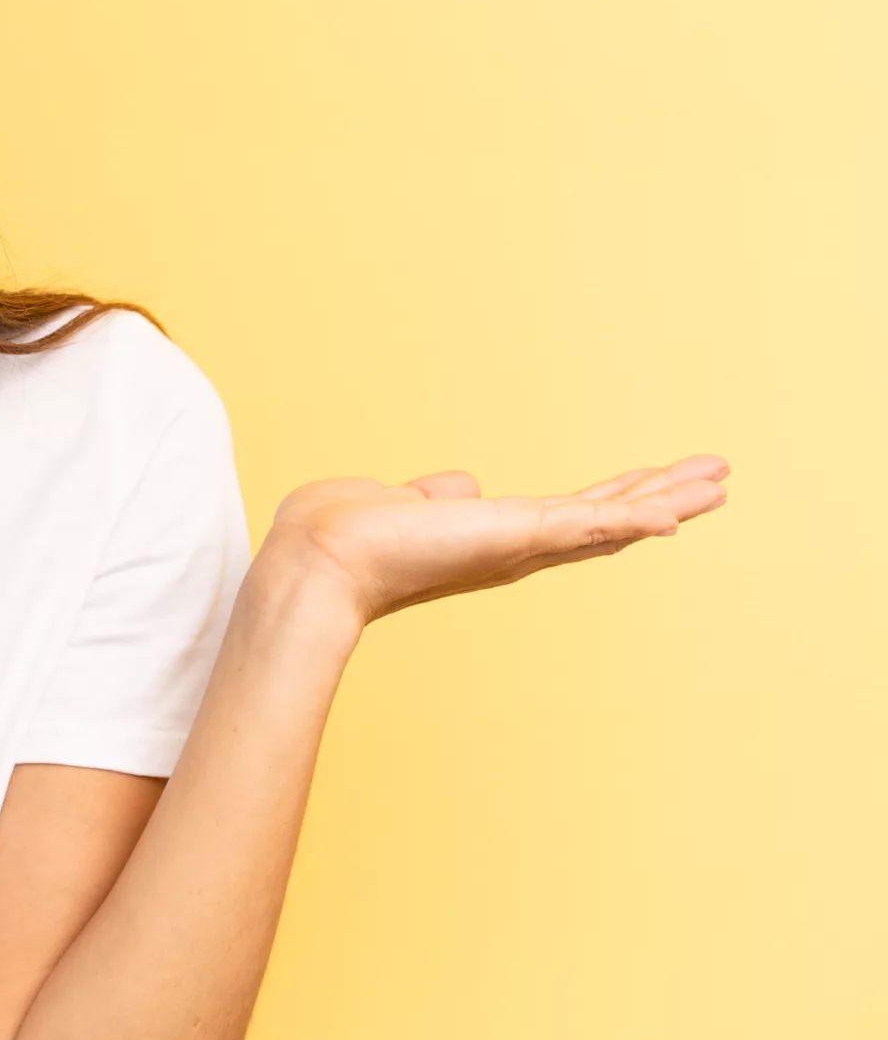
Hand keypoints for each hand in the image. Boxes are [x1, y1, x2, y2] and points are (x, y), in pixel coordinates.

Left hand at [262, 454, 729, 626]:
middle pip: (605, 520)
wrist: (319, 558)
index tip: (655, 487)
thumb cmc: (340, 534)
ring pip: (611, 520)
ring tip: (720, 481)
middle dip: (661, 498)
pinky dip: (636, 516)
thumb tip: (458, 487)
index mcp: (488, 537)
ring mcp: (519, 545)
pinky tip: (678, 511)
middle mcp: (513, 548)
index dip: (612, 502)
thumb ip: (436, 496)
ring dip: (667, 499)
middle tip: (716, 480)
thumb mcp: (399, 503)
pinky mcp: (516, 536)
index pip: (565, 517)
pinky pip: (590, 524)